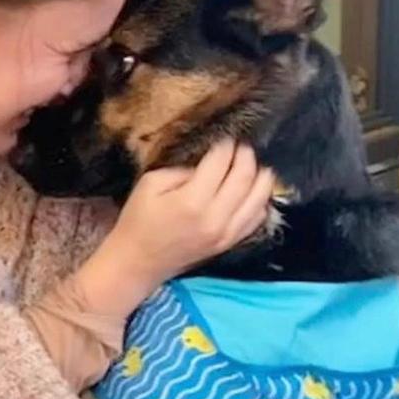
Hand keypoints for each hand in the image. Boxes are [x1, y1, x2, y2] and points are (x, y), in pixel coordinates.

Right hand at [75, 141, 275, 315]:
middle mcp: (215, 217)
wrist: (138, 263)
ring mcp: (226, 233)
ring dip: (260, 176)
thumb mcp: (150, 184)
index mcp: (192, 200)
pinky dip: (260, 201)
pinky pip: (257, 219)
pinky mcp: (229, 243)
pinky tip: (255, 191)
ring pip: (259, 198)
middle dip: (246, 156)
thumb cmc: (138, 221)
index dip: (225, 145)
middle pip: (245, 177)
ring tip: (254, 165)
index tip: (225, 136)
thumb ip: (182, 171)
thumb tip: (208, 164)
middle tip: (242, 146)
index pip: (220, 163)